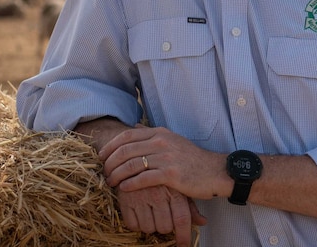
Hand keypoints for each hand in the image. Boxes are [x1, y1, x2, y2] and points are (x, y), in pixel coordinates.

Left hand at [99, 125, 229, 199]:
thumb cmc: (192, 159)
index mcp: (161, 133)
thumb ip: (152, 134)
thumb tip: (133, 127)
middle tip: (104, 173)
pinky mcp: (171, 174)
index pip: (127, 136)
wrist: (215, 171)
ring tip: (111, 182)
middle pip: (125, 150)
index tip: (101, 157)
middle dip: (110, 162)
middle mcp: (162, 142)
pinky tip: (124, 188)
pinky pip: (143, 178)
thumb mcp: (173, 140)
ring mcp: (167, 157)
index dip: (110, 146)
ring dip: (116, 175)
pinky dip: (130, 184)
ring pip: (131, 165)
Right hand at [115, 185, 206, 246]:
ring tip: (150, 212)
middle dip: (165, 227)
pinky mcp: (125, 200)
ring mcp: (141, 197)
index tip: (184, 246)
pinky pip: (133, 225)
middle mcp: (158, 194)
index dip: (183, 236)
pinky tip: (140, 212)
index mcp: (174, 190)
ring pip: (148, 228)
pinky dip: (137, 224)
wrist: (137, 158)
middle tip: (163, 218)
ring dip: (150, 225)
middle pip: (164, 227)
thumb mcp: (178, 186)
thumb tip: (203, 222)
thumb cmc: (162, 176)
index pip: (182, 219)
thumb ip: (190, 206)